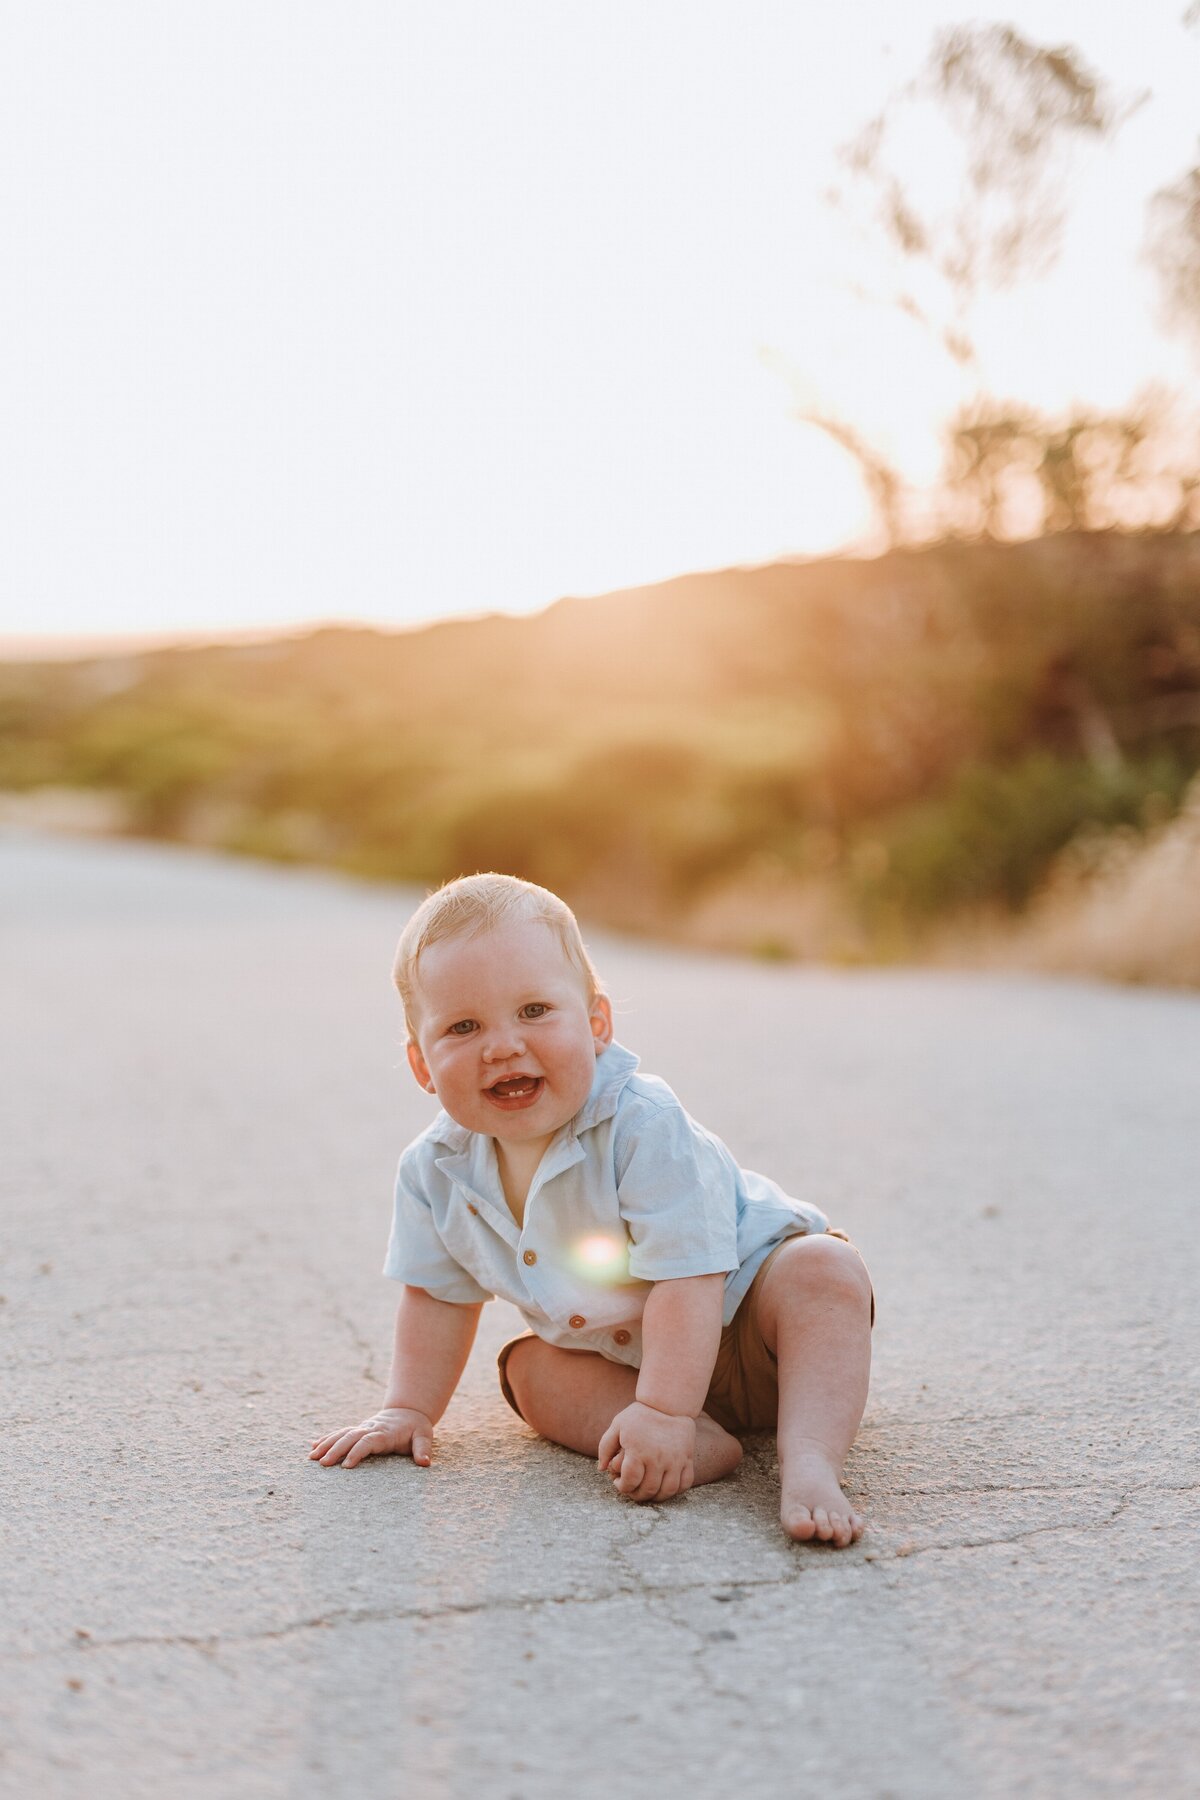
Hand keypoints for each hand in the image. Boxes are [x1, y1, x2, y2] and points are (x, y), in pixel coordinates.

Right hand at [308, 1406, 433, 1468]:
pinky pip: (340, 1432)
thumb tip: (425, 1463)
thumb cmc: (416, 1428)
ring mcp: (362, 1428)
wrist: (408, 1412)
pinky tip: (313, 1445)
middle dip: (335, 1450)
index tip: (347, 1466)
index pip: (368, 1441)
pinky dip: (326, 1438)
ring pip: (341, 1434)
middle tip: (323, 1464)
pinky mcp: (357, 1429)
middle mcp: (370, 1428)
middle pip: (350, 1437)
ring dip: (326, 1444)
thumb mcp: (424, 1436)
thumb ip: (423, 1449)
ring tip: (311, 1457)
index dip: (357, 1452)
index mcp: (384, 1432)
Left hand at [597, 1400, 695, 1501]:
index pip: (630, 1481)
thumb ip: (605, 1447)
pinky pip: (685, 1483)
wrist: (668, 1403)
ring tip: (649, 1492)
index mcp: (638, 1450)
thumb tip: (601, 1469)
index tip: (619, 1483)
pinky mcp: (688, 1458)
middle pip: (648, 1489)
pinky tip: (666, 1486)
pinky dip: (676, 1490)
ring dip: (656, 1497)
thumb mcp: (617, 1425)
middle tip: (632, 1490)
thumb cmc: (640, 1415)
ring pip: (667, 1491)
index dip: (622, 1487)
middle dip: (637, 1495)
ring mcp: (675, 1459)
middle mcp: (658, 1457)